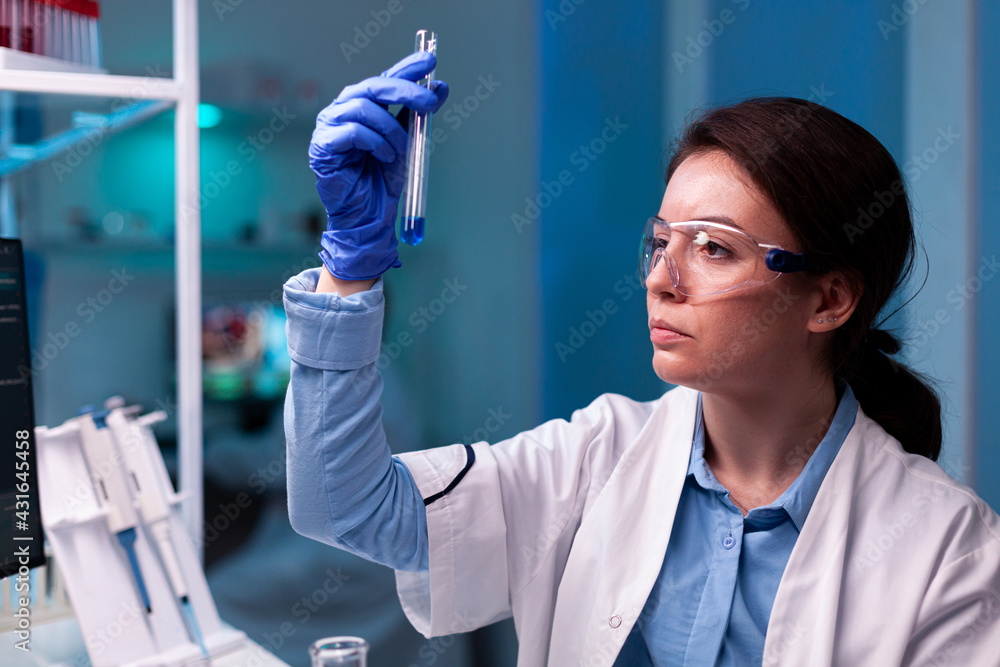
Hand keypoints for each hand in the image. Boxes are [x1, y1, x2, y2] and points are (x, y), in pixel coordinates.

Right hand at [310, 51, 448, 280]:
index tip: (431, 60)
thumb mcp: (408, 141)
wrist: (368, 215)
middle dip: (406, 91)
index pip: (386, 78)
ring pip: (363, 108)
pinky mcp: (322, 146)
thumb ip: (418, 114)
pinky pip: (351, 132)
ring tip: (399, 150)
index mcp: (363, 105)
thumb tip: (440, 87)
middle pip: (374, 86)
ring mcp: (330, 125)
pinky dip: (374, 143)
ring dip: (390, 129)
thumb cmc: (383, 179)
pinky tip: (383, 157)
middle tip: (430, 102)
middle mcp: (344, 109)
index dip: (407, 67)